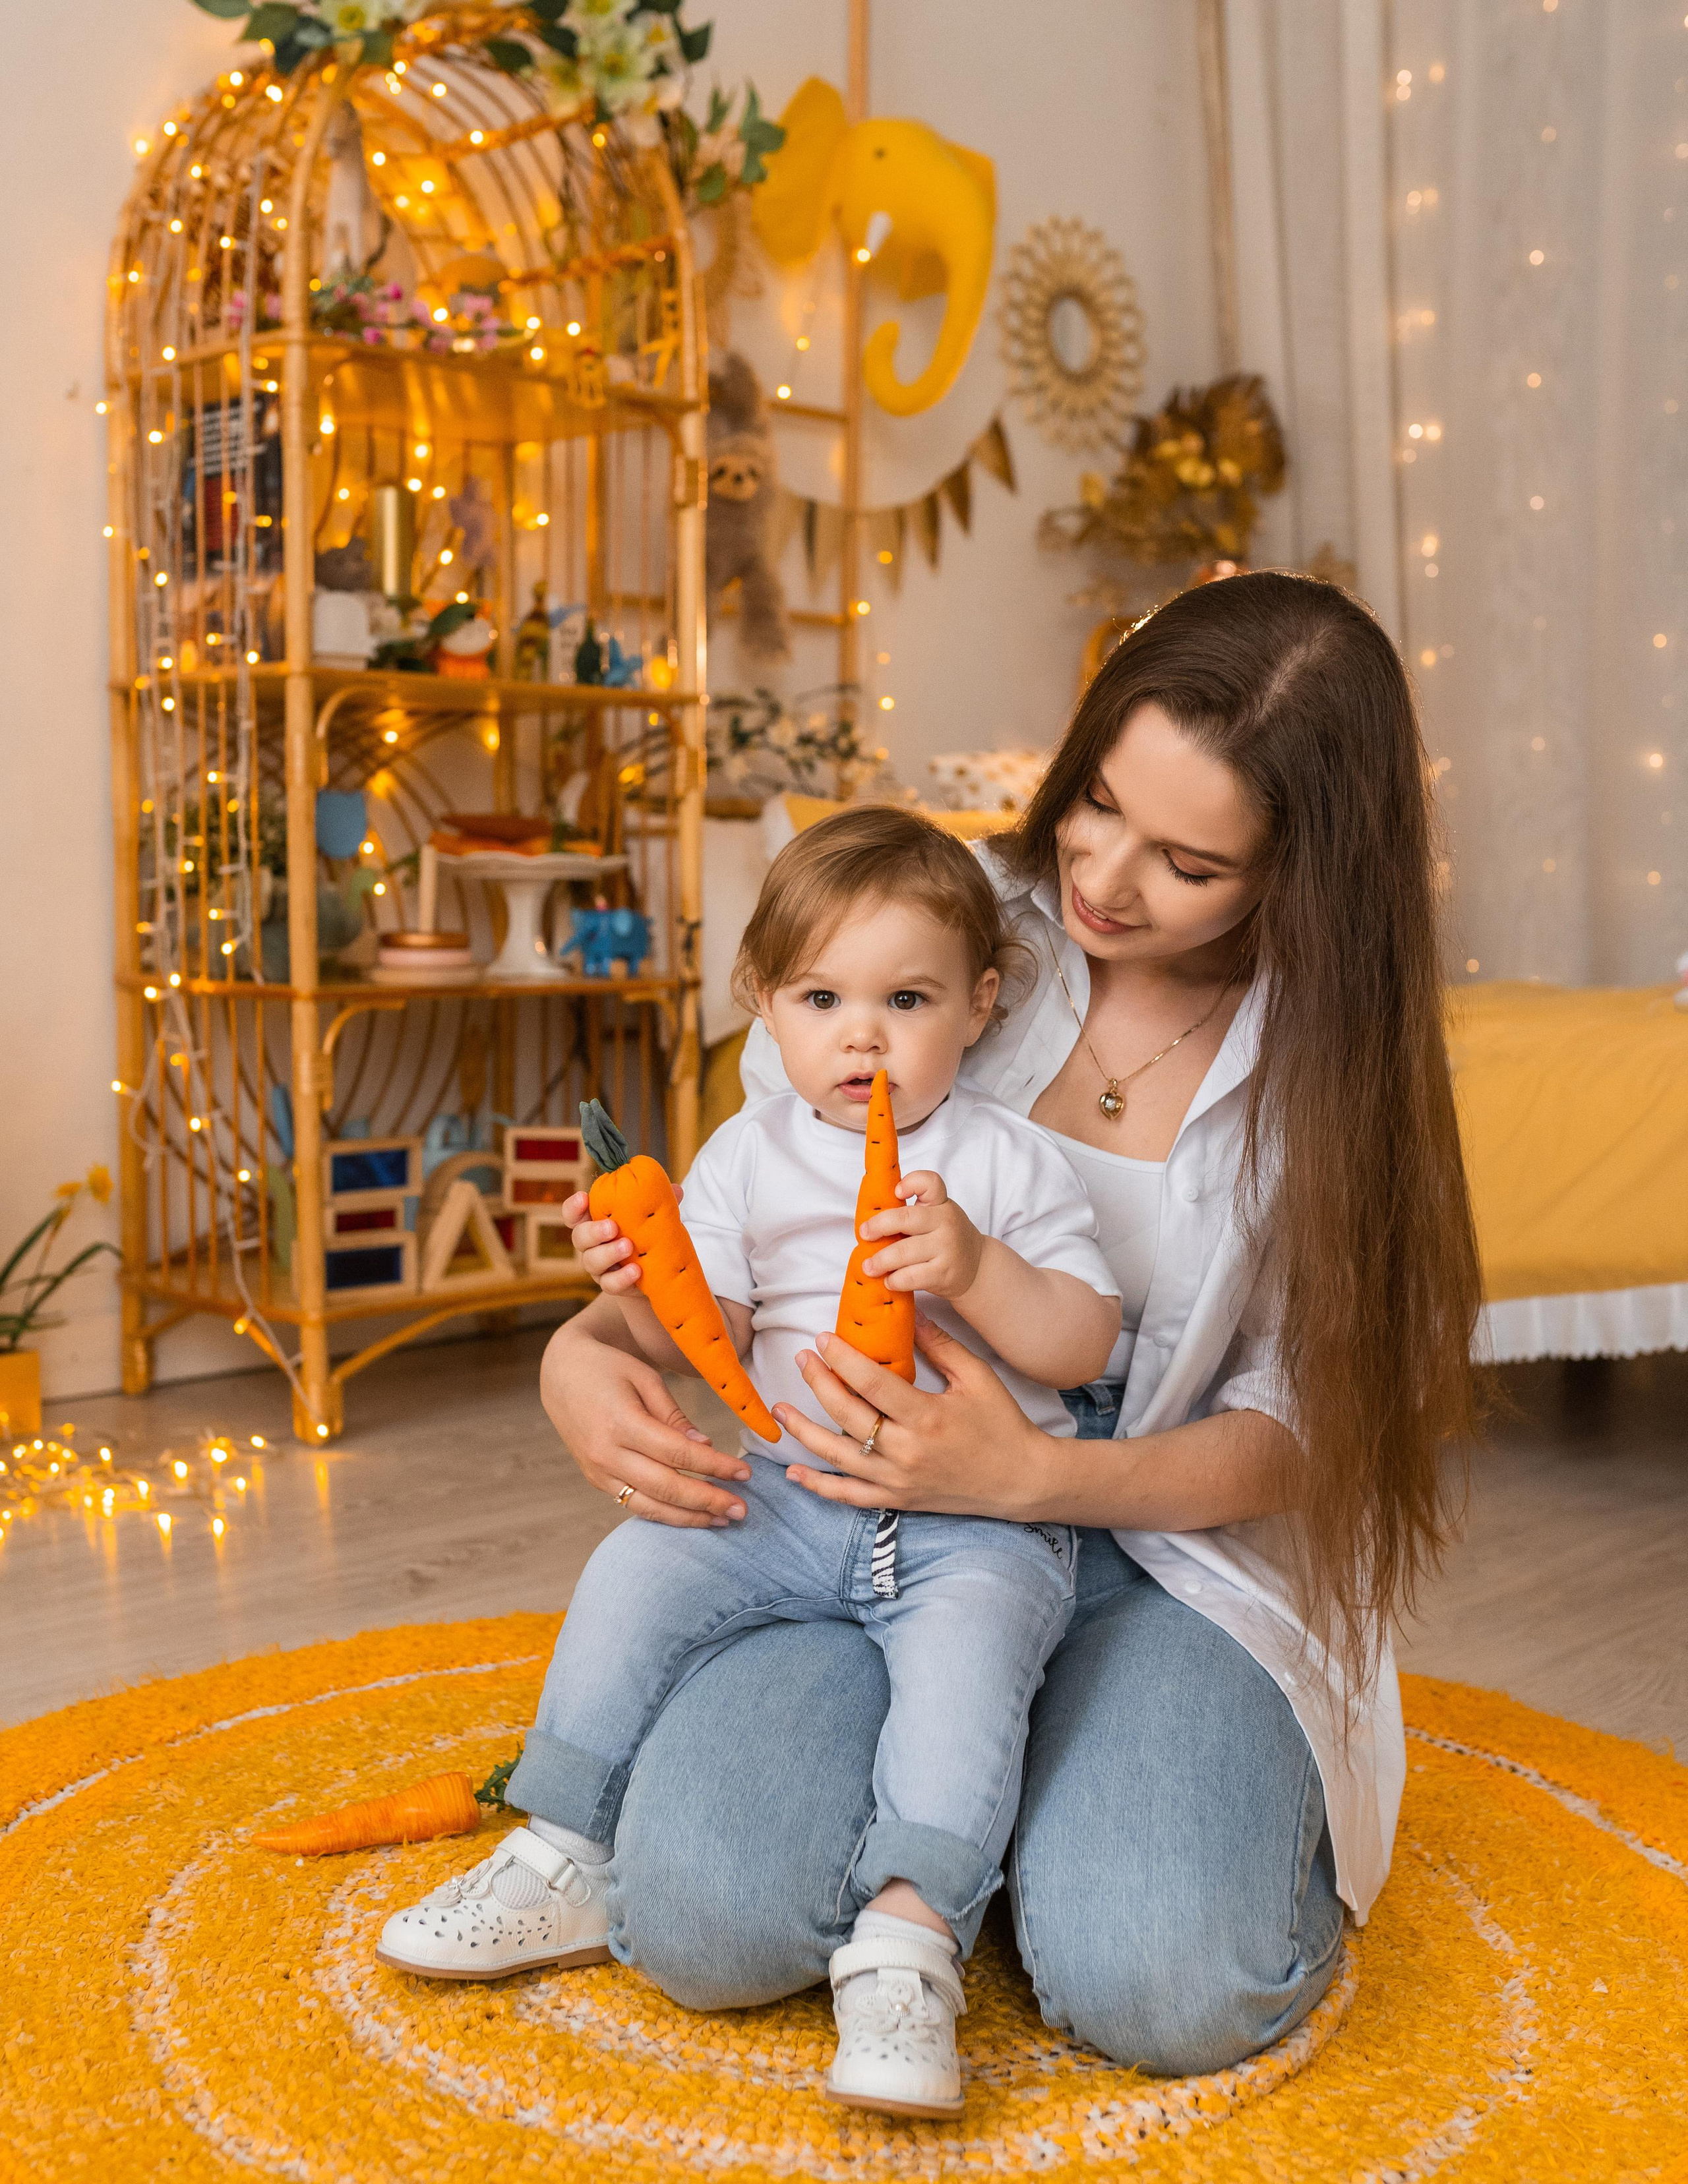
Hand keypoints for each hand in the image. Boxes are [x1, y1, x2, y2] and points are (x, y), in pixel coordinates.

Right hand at [539, 1303, 750, 1528]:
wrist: (561, 1375)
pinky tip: (691, 1516)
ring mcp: (598, 1472)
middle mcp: (606, 1453)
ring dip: (689, 1517)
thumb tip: (706, 1446)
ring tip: (722, 1520)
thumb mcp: (644, 1378)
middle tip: (742, 1509)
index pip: (677, 1453)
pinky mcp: (596, 1480)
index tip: (744, 1472)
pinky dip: (664, 1514)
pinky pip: (633, 1504)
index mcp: (621, 1422)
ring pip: (649, 1506)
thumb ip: (674, 1416)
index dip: (714, 1466)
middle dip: (708, 1501)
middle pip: (665, 1486)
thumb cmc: (609, 1368)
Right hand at [563, 1183, 682, 1296]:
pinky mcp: (611, 1285)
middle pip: (579, 1237)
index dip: (574, 1207)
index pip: (574, 1214)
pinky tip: (636, 1271)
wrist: (654, 1273)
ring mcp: (599, 1267)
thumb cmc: (646, 1235)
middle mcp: (592, 1245)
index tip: (584, 1197)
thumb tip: (676, 1190)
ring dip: (608, 1253)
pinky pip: (610, 1284)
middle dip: (594, 1231)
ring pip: (591, 1261)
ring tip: (628, 1246)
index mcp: (595, 1222)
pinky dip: (622, 1278)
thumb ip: (658, 1204)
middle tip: (612, 1227)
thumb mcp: (650, 1218)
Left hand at [773, 1314, 1053, 1518]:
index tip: (822, 1339)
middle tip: (802, 1359)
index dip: (842, 1359)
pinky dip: (819, 1486)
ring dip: (804, 1432)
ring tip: (780, 1409)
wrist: (1021, 1480)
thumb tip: (910, 1314)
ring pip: (838, 1457)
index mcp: (928, 1417)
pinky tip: (794, 1471)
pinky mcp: (897, 1499)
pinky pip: (849, 1496)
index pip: (872, 1384)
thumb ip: (941, 1346)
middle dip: (819, 1384)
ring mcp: (899, 1480)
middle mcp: (908, 1451)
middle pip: (848, 1416)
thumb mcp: (977, 1377)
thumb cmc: (1002, 1424)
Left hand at [858, 1171, 983, 1299]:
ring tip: (869, 1266)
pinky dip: (894, 1280)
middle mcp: (945, 1222)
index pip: (929, 1182)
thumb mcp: (937, 1216)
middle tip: (864, 1234)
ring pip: (903, 1252)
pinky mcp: (943, 1273)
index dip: (911, 1182)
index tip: (896, 1192)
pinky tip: (889, 1280)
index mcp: (941, 1203)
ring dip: (880, 1260)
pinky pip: (910, 1276)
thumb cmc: (947, 1239)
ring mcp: (946, 1248)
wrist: (977, 1268)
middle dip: (878, 1226)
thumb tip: (870, 1224)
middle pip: (905, 1219)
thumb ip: (911, 1213)